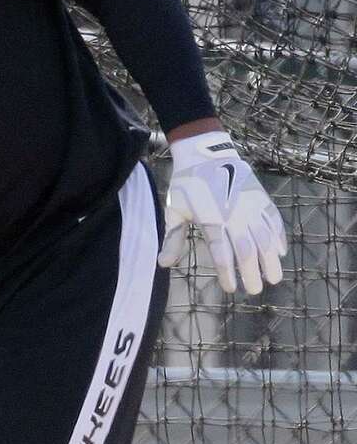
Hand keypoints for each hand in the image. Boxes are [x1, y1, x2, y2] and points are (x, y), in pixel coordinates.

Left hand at [157, 131, 286, 294]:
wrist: (205, 153)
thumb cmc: (187, 184)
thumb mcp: (175, 210)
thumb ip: (172, 238)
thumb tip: (163, 264)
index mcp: (211, 220)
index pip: (222, 254)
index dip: (227, 274)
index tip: (229, 288)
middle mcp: (234, 215)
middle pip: (247, 250)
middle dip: (252, 273)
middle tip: (254, 290)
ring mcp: (250, 206)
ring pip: (266, 238)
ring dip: (271, 260)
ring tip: (274, 278)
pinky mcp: (261, 198)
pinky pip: (274, 221)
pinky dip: (279, 237)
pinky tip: (279, 252)